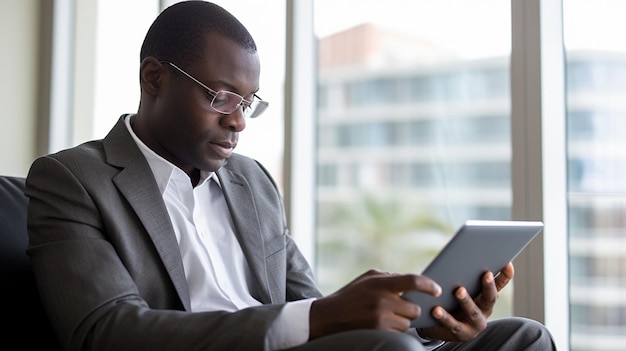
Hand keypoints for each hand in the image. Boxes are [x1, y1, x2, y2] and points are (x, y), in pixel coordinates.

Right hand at [309, 269, 441, 339]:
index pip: (413, 281)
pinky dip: (393, 330)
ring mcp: (381, 318)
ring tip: (385, 316)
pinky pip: (398, 333)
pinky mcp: (379, 332)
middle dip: (410, 309)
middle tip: (399, 307)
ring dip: (401, 321)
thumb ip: (390, 277)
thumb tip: (412, 281)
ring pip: (407, 323)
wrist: (329, 316)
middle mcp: (383, 300)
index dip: (429, 285)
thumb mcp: (368, 279)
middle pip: (414, 308)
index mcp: (381, 283)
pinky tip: (381, 324)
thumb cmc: (350, 295)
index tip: (436, 290)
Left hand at [418, 262, 513, 341]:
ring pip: (473, 312)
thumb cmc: (452, 301)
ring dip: (467, 301)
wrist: (439, 326)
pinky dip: (445, 317)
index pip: (499, 284)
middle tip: (486, 274)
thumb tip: (469, 253)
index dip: (505, 275)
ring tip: (459, 290)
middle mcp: (485, 311)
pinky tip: (436, 309)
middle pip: (490, 298)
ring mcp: (475, 324)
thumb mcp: (461, 287)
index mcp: (486, 297)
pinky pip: (452, 324)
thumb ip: (466, 275)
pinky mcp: (461, 334)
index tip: (507, 263)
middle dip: (489, 286)